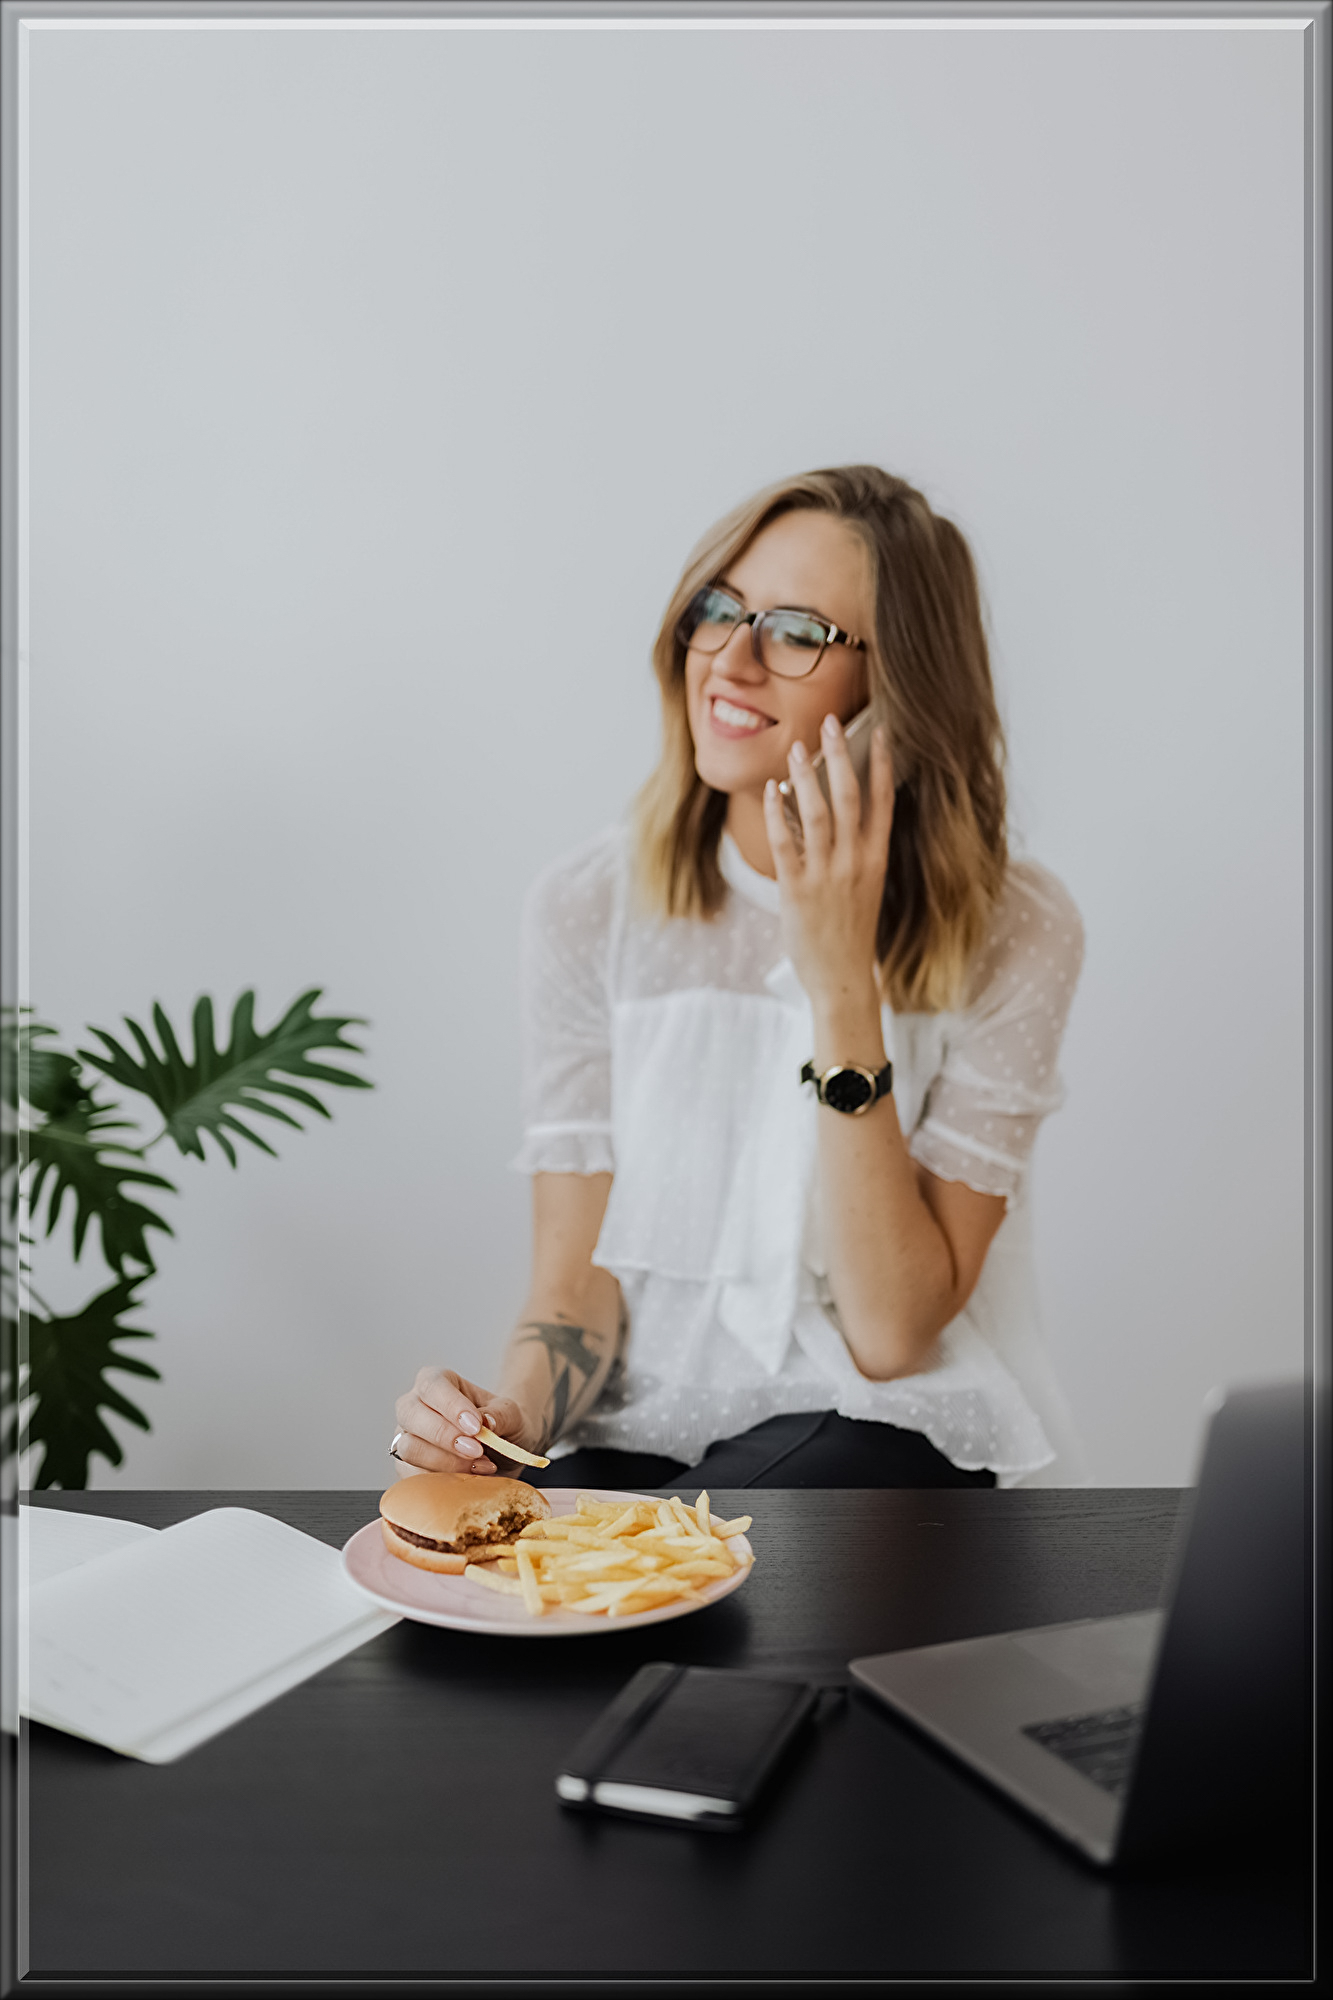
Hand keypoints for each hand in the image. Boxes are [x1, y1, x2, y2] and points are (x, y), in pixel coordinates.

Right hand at [392, 1367, 540, 1477]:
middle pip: (411, 1415)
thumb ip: (500, 1414)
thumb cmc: (500, 1424)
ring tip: (480, 1465)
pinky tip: (466, 1479)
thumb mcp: (510, 1413)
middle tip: (477, 1450)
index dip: (452, 1406)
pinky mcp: (405, 1466)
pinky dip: (440, 1481)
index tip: (476, 1427)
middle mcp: (413, 1406)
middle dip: (445, 1436)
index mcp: (436, 1381)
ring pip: (409, 1447)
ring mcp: (405, 1436)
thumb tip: (486, 1422)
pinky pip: (411, 1475)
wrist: (500, 1450)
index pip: (432, 1385)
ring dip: (445, 1461)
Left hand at [762, 716, 894, 1012]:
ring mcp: (826, 875)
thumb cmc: (852, 932)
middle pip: (849, 796)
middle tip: (829, 722)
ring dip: (805, 776)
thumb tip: (834, 808)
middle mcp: (855, 862)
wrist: (842, 978)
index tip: (879, 731)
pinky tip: (773, 790)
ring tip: (795, 748)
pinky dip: (778, 812)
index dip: (881, 763)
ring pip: (816, 813)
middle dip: (839, 755)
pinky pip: (785, 842)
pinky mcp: (797, 889)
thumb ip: (856, 850)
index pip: (883, 801)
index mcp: (876, 859)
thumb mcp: (865, 886)